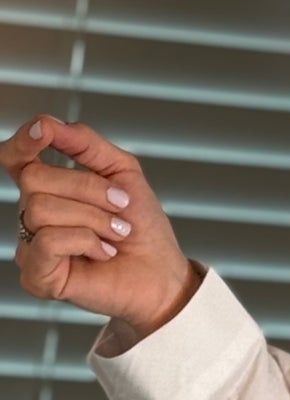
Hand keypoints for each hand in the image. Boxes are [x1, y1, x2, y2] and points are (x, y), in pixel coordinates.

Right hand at [4, 114, 199, 338]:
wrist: (163, 273)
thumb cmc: (143, 227)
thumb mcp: (122, 172)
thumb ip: (85, 143)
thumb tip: (47, 123)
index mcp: (49, 189)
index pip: (16, 159)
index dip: (22, 142)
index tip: (43, 132)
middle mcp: (34, 216)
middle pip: (35, 178)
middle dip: (88, 189)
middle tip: (120, 210)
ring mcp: (32, 247)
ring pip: (42, 209)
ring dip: (94, 219)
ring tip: (115, 235)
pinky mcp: (37, 276)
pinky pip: (47, 240)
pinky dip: (87, 241)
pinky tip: (103, 252)